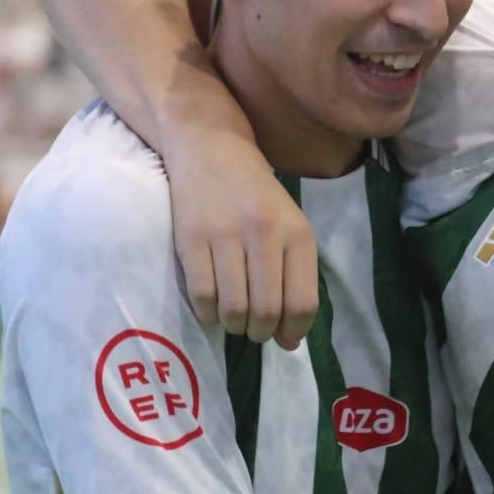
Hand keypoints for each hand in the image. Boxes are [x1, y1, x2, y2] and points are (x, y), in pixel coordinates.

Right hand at [163, 127, 316, 348]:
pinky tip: (212, 307)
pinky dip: (208, 314)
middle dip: (261, 333)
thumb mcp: (291, 227)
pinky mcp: (191, 239)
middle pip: (266, 311)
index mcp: (298, 234)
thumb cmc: (258, 196)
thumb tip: (291, 342)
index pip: (302, 302)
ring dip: (234, 326)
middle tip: (255, 330)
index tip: (284, 338)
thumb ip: (296, 280)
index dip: (293, 331)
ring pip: (233, 309)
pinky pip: (201, 296)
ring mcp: (226, 236)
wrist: (212, 150)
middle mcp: (265, 235)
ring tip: (234, 319)